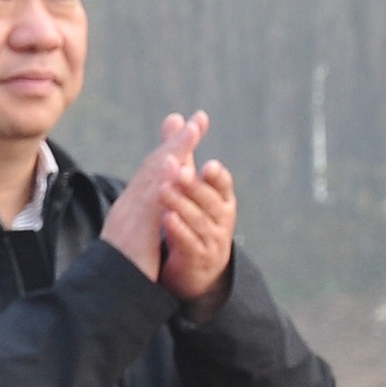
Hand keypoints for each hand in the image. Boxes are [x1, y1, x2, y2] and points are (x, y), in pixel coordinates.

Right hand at [100, 111, 207, 282]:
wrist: (102, 293)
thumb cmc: (118, 273)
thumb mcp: (134, 245)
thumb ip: (144, 227)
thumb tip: (156, 216)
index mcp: (130, 210)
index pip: (152, 174)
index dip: (172, 151)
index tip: (189, 131)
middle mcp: (128, 207)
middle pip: (154, 167)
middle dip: (177, 141)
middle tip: (197, 119)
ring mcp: (129, 216)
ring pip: (154, 177)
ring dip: (175, 151)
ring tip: (194, 130)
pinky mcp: (135, 229)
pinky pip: (153, 201)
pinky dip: (166, 180)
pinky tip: (180, 165)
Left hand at [160, 154, 236, 319]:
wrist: (197, 268)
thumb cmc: (194, 219)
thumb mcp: (189, 185)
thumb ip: (182, 154)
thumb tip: (176, 117)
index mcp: (221, 200)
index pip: (222, 185)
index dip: (216, 176)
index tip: (208, 164)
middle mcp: (221, 219)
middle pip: (209, 200)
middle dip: (193, 184)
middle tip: (177, 169)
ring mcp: (212, 240)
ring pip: (198, 221)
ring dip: (181, 204)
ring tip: (163, 190)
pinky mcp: (197, 258)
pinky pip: (189, 243)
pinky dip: (179, 231)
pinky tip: (166, 220)